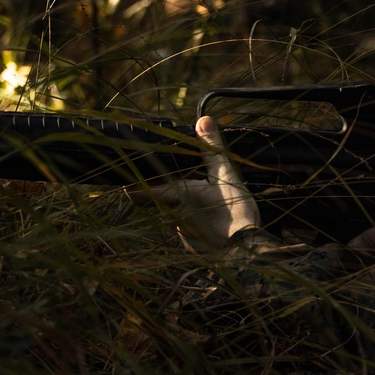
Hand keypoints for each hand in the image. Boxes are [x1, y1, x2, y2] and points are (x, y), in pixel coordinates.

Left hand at [130, 116, 259, 252]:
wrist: (246, 253)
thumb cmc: (234, 213)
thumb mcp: (225, 174)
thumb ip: (211, 148)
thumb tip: (203, 120)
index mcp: (174, 195)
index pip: (136, 192)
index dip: (131, 186)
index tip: (129, 179)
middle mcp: (171, 217)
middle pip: (157, 204)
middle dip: (165, 195)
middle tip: (181, 185)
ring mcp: (181, 235)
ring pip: (173, 219)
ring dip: (183, 211)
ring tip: (204, 204)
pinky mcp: (192, 248)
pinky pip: (188, 233)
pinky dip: (196, 226)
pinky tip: (213, 222)